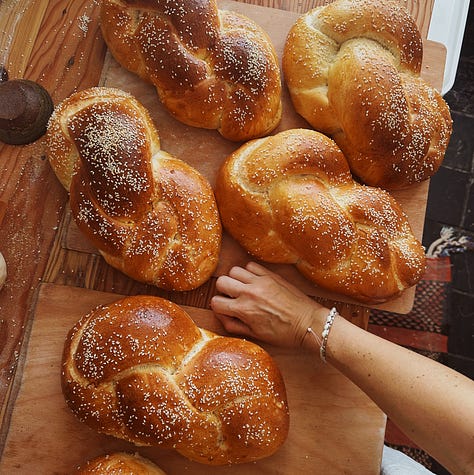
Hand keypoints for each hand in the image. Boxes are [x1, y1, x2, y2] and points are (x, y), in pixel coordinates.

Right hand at [210, 262, 326, 347]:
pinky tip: (255, 282)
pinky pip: (251, 265)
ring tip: (244, 288)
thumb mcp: (256, 335)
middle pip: (221, 281)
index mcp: (244, 310)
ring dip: (236, 279)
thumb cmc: (284, 333)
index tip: (226, 309)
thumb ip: (234, 325)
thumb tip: (221, 315)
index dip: (219, 307)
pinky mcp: (271, 275)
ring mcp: (260, 282)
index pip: (215, 302)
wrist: (308, 323)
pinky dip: (249, 272)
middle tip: (233, 297)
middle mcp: (249, 293)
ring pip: (234, 270)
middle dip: (223, 290)